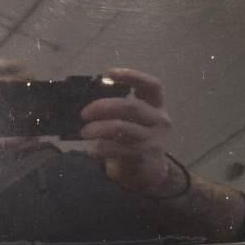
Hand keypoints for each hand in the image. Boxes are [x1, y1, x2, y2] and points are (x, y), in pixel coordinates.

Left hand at [80, 68, 174, 195]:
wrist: (147, 170)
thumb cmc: (134, 137)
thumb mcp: (133, 119)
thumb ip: (118, 108)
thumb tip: (88, 101)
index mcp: (157, 105)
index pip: (152, 85)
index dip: (131, 76)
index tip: (108, 74)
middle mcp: (159, 121)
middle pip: (132, 107)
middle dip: (104, 106)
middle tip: (84, 113)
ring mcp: (154, 140)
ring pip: (123, 128)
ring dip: (99, 128)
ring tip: (84, 132)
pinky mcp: (143, 157)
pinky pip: (119, 150)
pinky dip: (101, 148)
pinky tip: (92, 150)